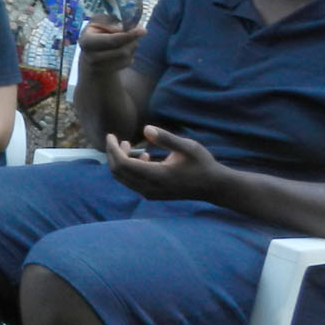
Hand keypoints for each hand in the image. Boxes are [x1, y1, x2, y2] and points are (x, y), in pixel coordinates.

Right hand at [77, 22, 143, 79]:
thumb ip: (110, 22)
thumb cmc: (96, 31)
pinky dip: (131, 53)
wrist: (92, 50)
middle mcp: (91, 57)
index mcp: (86, 42)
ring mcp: (100, 67)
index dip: (128, 35)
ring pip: (126, 57)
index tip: (142, 30)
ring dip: (133, 45)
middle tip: (140, 31)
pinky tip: (126, 47)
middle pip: (122, 51)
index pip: (111, 41)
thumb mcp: (99, 21)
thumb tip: (123, 28)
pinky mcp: (109, 71)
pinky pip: (127, 62)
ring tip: (130, 37)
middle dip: (133, 40)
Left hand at [104, 126, 224, 202]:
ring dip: (120, 161)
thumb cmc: (202, 164)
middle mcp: (150, 188)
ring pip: (123, 179)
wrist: (213, 187)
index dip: (113, 149)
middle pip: (118, 172)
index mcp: (157, 175)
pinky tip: (143, 157)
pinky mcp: (153, 195)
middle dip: (113, 154)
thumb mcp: (188, 147)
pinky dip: (129, 169)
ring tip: (129, 145)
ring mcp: (150, 194)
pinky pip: (132, 182)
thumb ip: (166, 138)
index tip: (111, 135)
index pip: (123, 164)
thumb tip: (145, 129)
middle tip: (118, 139)